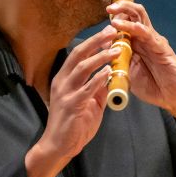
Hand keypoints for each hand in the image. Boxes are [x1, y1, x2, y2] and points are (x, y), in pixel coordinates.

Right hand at [25, 24, 118, 176]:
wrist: (60, 145)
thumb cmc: (74, 123)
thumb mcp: (88, 101)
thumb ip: (97, 87)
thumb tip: (110, 73)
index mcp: (65, 78)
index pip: (78, 53)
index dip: (93, 41)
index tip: (108, 31)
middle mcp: (62, 81)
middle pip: (78, 55)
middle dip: (96, 41)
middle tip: (112, 31)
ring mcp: (65, 93)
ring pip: (81, 68)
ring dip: (99, 57)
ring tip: (115, 50)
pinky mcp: (71, 105)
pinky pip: (85, 89)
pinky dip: (98, 79)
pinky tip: (108, 72)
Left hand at [107, 0, 175, 132]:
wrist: (174, 97)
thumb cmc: (153, 86)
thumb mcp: (128, 74)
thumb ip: (116, 63)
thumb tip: (101, 52)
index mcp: (137, 44)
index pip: (126, 23)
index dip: (114, 17)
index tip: (101, 16)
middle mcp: (145, 38)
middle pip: (133, 14)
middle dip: (120, 7)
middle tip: (108, 7)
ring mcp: (153, 41)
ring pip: (140, 17)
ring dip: (125, 11)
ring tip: (112, 10)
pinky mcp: (161, 47)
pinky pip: (147, 33)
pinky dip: (133, 27)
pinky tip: (121, 26)